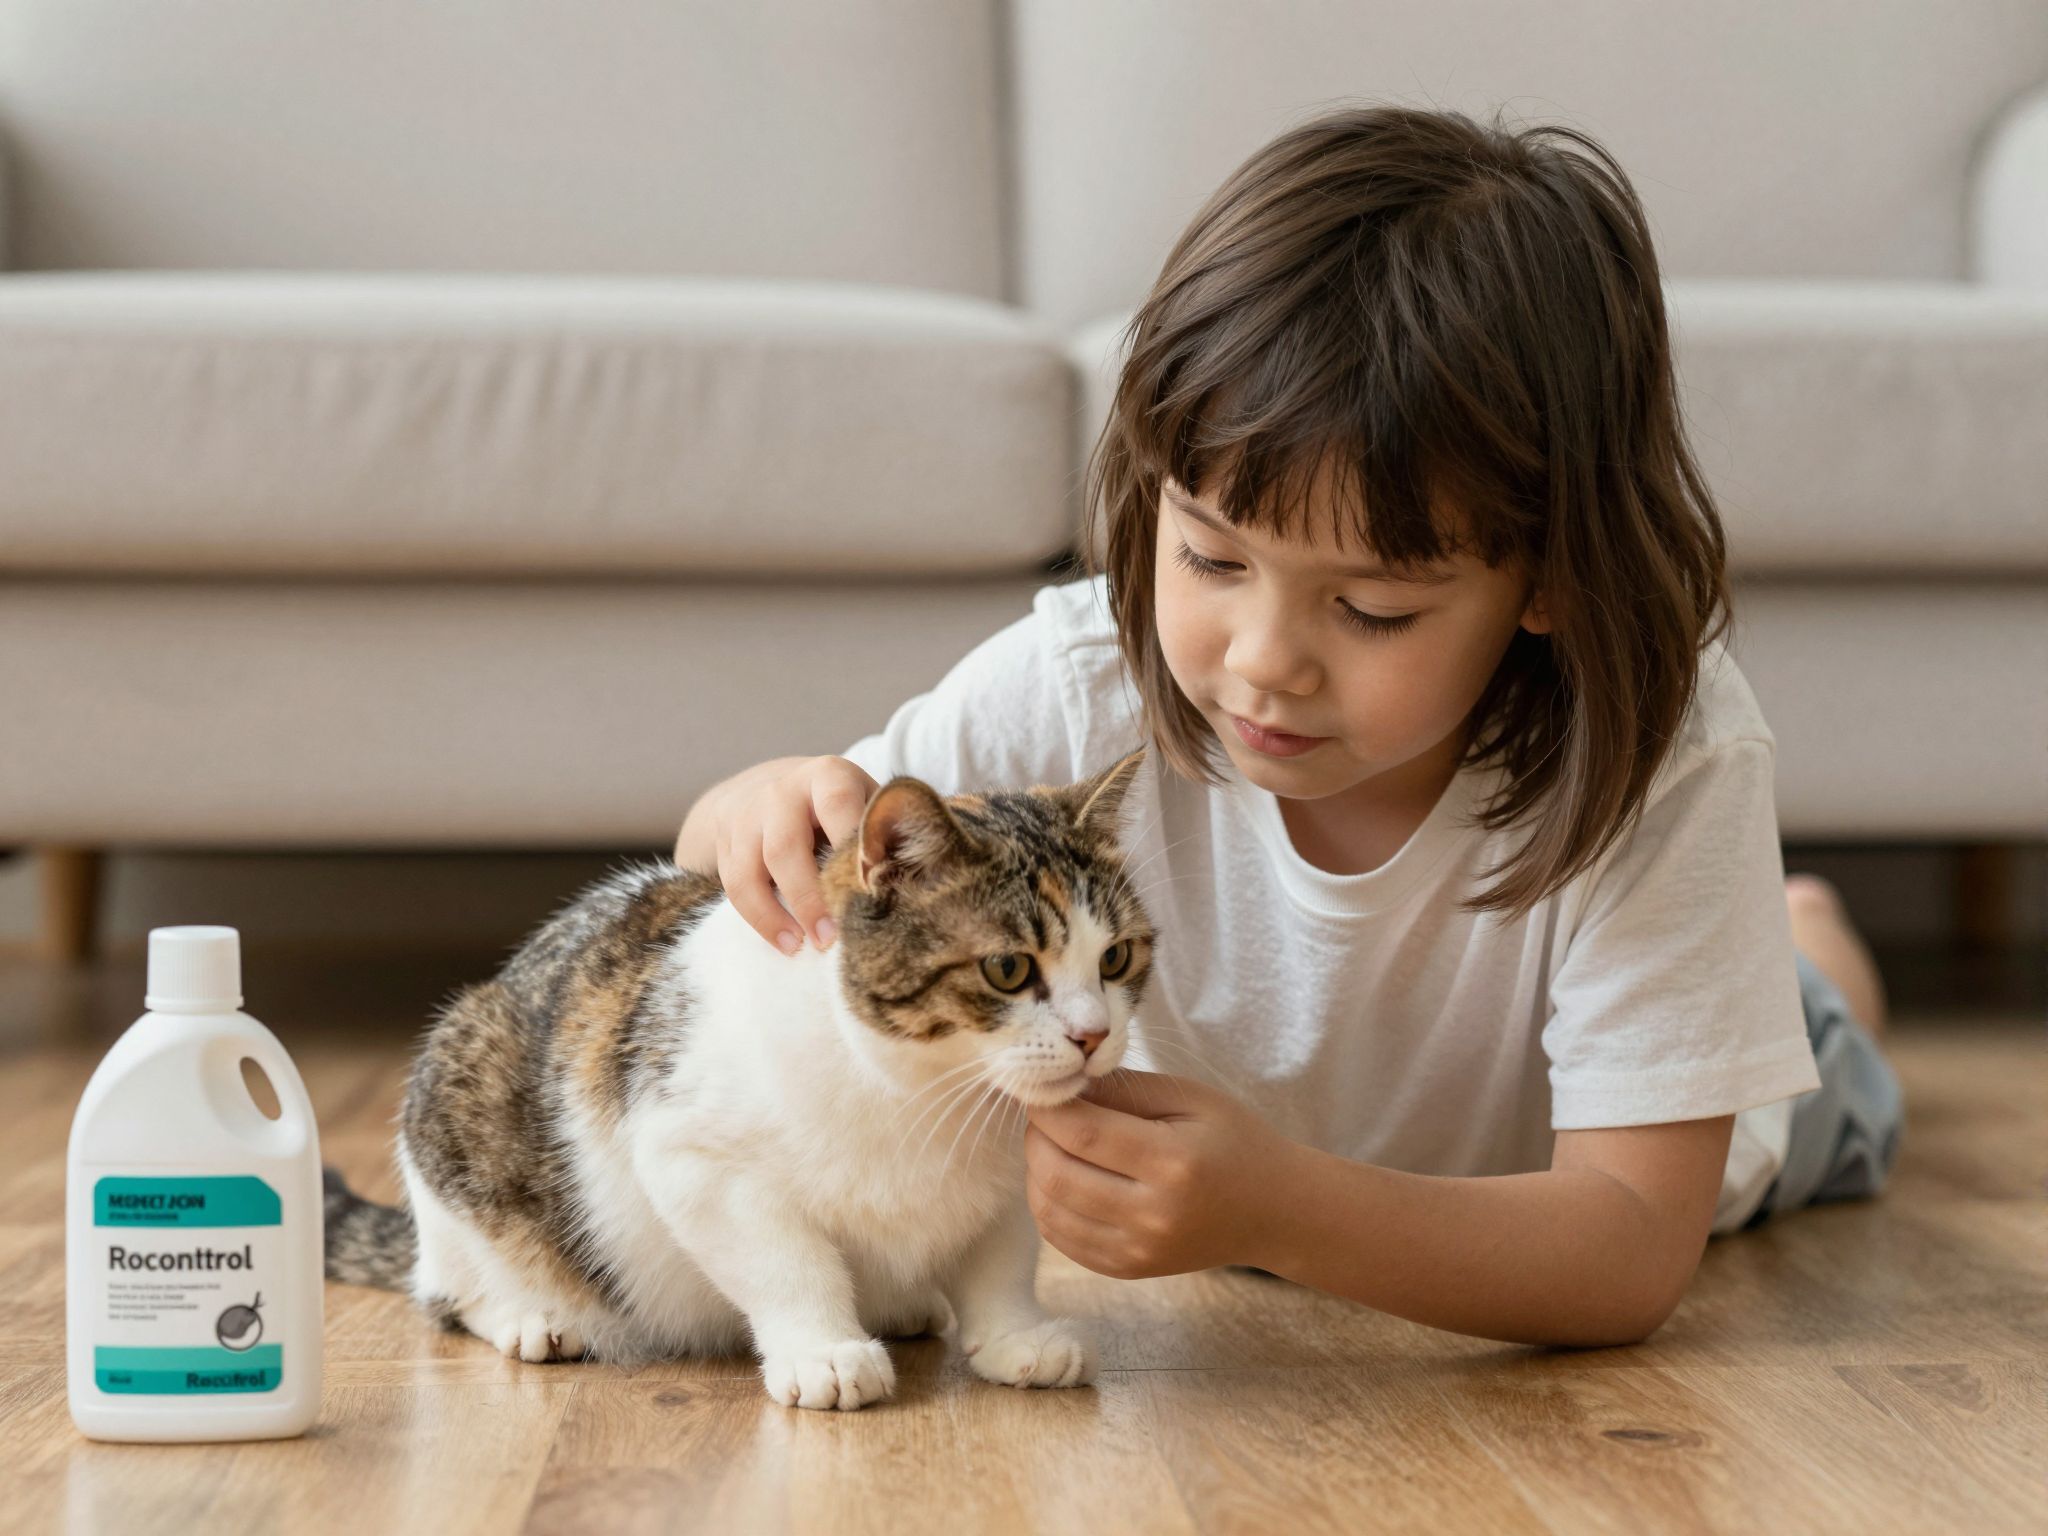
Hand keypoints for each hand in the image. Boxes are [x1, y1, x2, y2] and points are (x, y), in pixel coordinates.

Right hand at [673, 754, 879, 953]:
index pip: (837, 805)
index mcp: (826, 776)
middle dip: (809, 897)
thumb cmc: (838, 804)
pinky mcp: (725, 844)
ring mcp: (746, 817)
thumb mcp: (865, 800)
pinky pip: (734, 887)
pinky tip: (786, 941)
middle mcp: (780, 792)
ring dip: (775, 915)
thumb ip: (885, 831)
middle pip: (785, 847)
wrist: (769, 784)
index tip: (867, 888)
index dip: (849, 845)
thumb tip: (903, 878)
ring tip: (802, 946)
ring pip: (750, 871)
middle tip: (833, 936)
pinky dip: (759, 919)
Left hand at [1023, 1069, 1296, 1279]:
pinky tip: (1063, 1178)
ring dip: (1036, 1171)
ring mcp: (1138, 1251)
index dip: (1047, 1107)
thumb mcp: (1190, 1098)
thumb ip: (1124, 1089)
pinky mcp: (1127, 1269)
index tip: (1040, 1087)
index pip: (1082, 1133)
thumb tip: (1062, 1084)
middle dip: (1034, 1137)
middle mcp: (1152, 1215)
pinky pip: (1062, 1239)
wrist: (1274, 1212)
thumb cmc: (1234, 1142)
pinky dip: (1048, 1204)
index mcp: (1173, 1163)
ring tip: (1052, 1144)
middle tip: (1044, 1114)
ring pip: (1049, 1211)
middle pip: (1056, 1175)